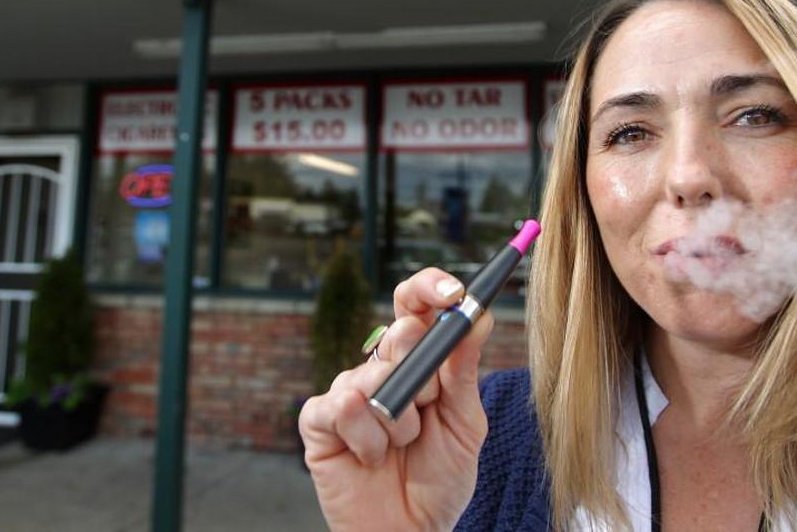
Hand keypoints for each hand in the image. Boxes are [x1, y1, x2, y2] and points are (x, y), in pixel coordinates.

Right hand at [299, 268, 493, 531]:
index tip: (454, 293)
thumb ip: (465, 372)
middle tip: (428, 409)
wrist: (413, 530)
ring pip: (376, 376)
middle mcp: (380, 365)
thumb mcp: (465, 423)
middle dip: (426, 375)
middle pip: (400, 333)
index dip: (430, 288)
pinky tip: (370, 458)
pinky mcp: (319, 418)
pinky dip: (367, 439)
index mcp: (417, 358)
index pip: (416, 304)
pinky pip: (343, 407)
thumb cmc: (440, 476)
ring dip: (400, 422)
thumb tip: (478, 317)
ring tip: (401, 448)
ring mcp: (347, 389)